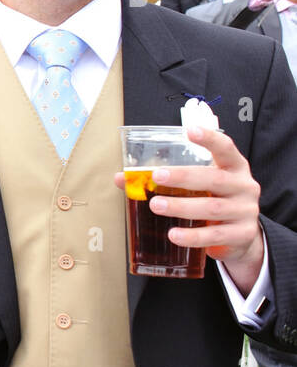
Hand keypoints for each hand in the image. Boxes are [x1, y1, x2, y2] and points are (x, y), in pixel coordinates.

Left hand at [110, 125, 264, 292]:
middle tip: (157, 176)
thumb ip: (167, 180)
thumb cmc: (214, 201)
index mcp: (233, 168)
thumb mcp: (199, 187)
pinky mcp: (242, 234)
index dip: (210, 139)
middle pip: (215, 178)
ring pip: (212, 208)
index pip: (225, 148)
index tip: (190, 130)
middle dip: (184, 177)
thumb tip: (122, 178)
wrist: (242, 235)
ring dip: (182, 206)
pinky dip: (192, 236)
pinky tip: (174, 235)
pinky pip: (215, 235)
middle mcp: (243, 186)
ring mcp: (245, 211)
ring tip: (156, 205)